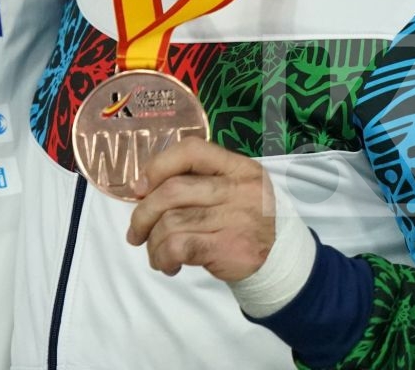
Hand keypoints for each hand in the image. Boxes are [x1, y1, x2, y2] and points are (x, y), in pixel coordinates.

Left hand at [125, 138, 273, 283]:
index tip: (140, 189)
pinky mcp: (229, 247)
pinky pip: (179, 247)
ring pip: (171, 222)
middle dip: (143, 213)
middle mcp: (240, 189)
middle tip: (135, 232)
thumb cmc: (239, 220)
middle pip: (173, 191)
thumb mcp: (227, 190)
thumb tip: (140, 190)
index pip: (191, 150)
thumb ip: (193, 182)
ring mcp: (237, 218)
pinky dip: (163, 257)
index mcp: (238, 167)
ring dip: (153, 241)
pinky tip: (167, 264)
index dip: (157, 166)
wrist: (278, 261)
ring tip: (155, 252)